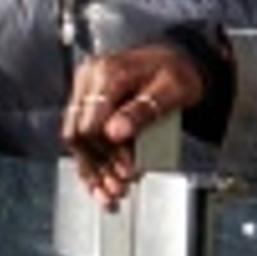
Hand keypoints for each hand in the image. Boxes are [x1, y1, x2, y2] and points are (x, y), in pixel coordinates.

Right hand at [61, 42, 208, 209]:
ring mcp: (85, 93)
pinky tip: (99, 184)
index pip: (90, 125)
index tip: (128, 169)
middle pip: (78, 136)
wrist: (179, 62)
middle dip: (98, 167)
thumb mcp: (172, 89)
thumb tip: (115, 132)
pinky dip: (91, 163)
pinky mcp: (87, 105)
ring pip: (76, 141)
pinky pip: (83, 138)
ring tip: (110, 193)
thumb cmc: (178, 72)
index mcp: (107, 74)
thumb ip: (143, 110)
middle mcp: (89, 81)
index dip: (107, 153)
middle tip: (119, 188)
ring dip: (92, 171)